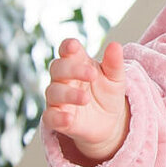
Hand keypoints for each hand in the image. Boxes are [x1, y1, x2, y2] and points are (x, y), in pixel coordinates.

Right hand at [44, 37, 129, 162]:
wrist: (109, 121)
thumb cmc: (107, 94)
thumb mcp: (115, 78)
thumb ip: (114, 63)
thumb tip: (115, 45)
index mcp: (77, 63)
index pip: (66, 50)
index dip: (67, 47)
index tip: (73, 46)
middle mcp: (63, 79)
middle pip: (58, 68)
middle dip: (73, 69)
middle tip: (92, 75)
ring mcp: (58, 98)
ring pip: (53, 91)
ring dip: (68, 94)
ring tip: (86, 98)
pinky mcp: (56, 118)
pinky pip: (50, 117)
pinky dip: (57, 117)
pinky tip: (69, 118)